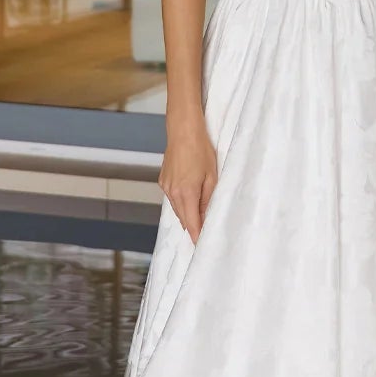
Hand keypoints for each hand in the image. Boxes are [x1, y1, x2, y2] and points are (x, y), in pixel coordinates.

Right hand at [159, 118, 217, 242]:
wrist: (183, 130)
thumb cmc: (201, 149)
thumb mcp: (212, 176)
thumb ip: (208, 199)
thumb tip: (207, 216)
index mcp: (186, 193)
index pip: (192, 223)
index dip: (197, 236)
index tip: (201, 246)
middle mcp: (173, 192)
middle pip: (183, 219)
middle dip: (192, 228)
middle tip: (203, 237)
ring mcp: (166, 186)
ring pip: (177, 209)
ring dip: (187, 216)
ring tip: (199, 221)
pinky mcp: (163, 180)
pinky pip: (173, 199)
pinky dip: (181, 204)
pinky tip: (189, 203)